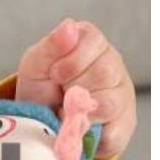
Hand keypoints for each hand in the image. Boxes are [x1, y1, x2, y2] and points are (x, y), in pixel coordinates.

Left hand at [15, 18, 137, 159]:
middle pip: (104, 73)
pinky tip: (77, 127)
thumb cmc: (41, 88)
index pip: (94, 43)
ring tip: (65, 111)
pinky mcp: (124, 124)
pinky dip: (88, 133)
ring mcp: (122, 95)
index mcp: (92, 43)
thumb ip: (50, 46)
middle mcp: (113, 64)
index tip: (54, 74)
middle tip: (60, 94)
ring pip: (109, 103)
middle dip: (73, 88)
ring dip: (79, 112)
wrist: (39, 124)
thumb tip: (69, 26)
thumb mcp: (35, 65)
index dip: (69, 63)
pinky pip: (113, 132)